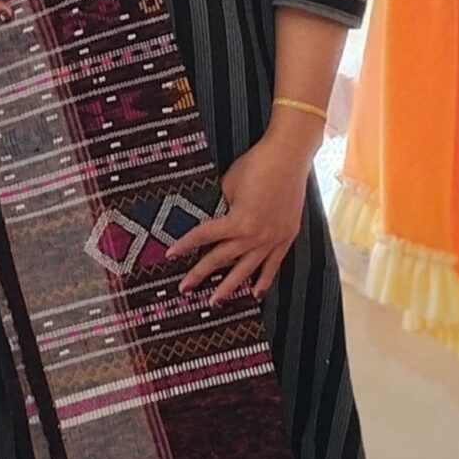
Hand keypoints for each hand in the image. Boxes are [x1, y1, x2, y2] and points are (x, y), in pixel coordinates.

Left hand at [171, 125, 314, 301]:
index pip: (204, 237)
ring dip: (230, 286)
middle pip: (221, 259)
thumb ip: (220, 206)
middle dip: (200, 274)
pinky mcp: (287, 237)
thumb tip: (213, 218)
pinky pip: (273, 265)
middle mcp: (255, 236)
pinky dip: (264, 280)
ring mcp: (273, 239)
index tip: (169, 255)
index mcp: (238, 222)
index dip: (184, 245)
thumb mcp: (229, 184)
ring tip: (215, 302)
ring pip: (247, 269)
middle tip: (184, 289)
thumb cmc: (256, 165)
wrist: (289, 157)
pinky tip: (255, 293)